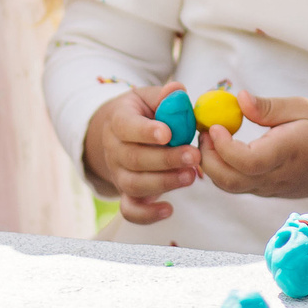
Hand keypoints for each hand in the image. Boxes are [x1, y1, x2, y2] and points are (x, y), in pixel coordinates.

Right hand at [83, 84, 201, 223]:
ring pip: (135, 185)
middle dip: (166, 160)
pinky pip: (130, 210)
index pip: (127, 127)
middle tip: (193, 156)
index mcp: (118, 122)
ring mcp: (119, 174)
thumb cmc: (142, 113)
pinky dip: (147, 215)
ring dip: (164, 183)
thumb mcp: (149, 97)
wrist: (120, 135)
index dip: (145, 132)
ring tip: (191, 176)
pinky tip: (169, 209)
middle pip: (134, 159)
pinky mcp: (127, 193)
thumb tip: (176, 92)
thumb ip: (164, 96)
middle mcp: (114, 150)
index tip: (168, 134)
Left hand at [196, 92, 307, 211]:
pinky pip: (235, 185)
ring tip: (211, 136)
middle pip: (231, 181)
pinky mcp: (263, 191)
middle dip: (208, 157)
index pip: (249, 161)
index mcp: (289, 153)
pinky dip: (220, 169)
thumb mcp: (304, 108)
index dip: (225, 147)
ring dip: (211, 164)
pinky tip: (221, 146)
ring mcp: (269, 188)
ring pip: (229, 186)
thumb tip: (239, 99)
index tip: (215, 125)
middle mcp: (277, 176)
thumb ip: (269, 107)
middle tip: (204, 129)